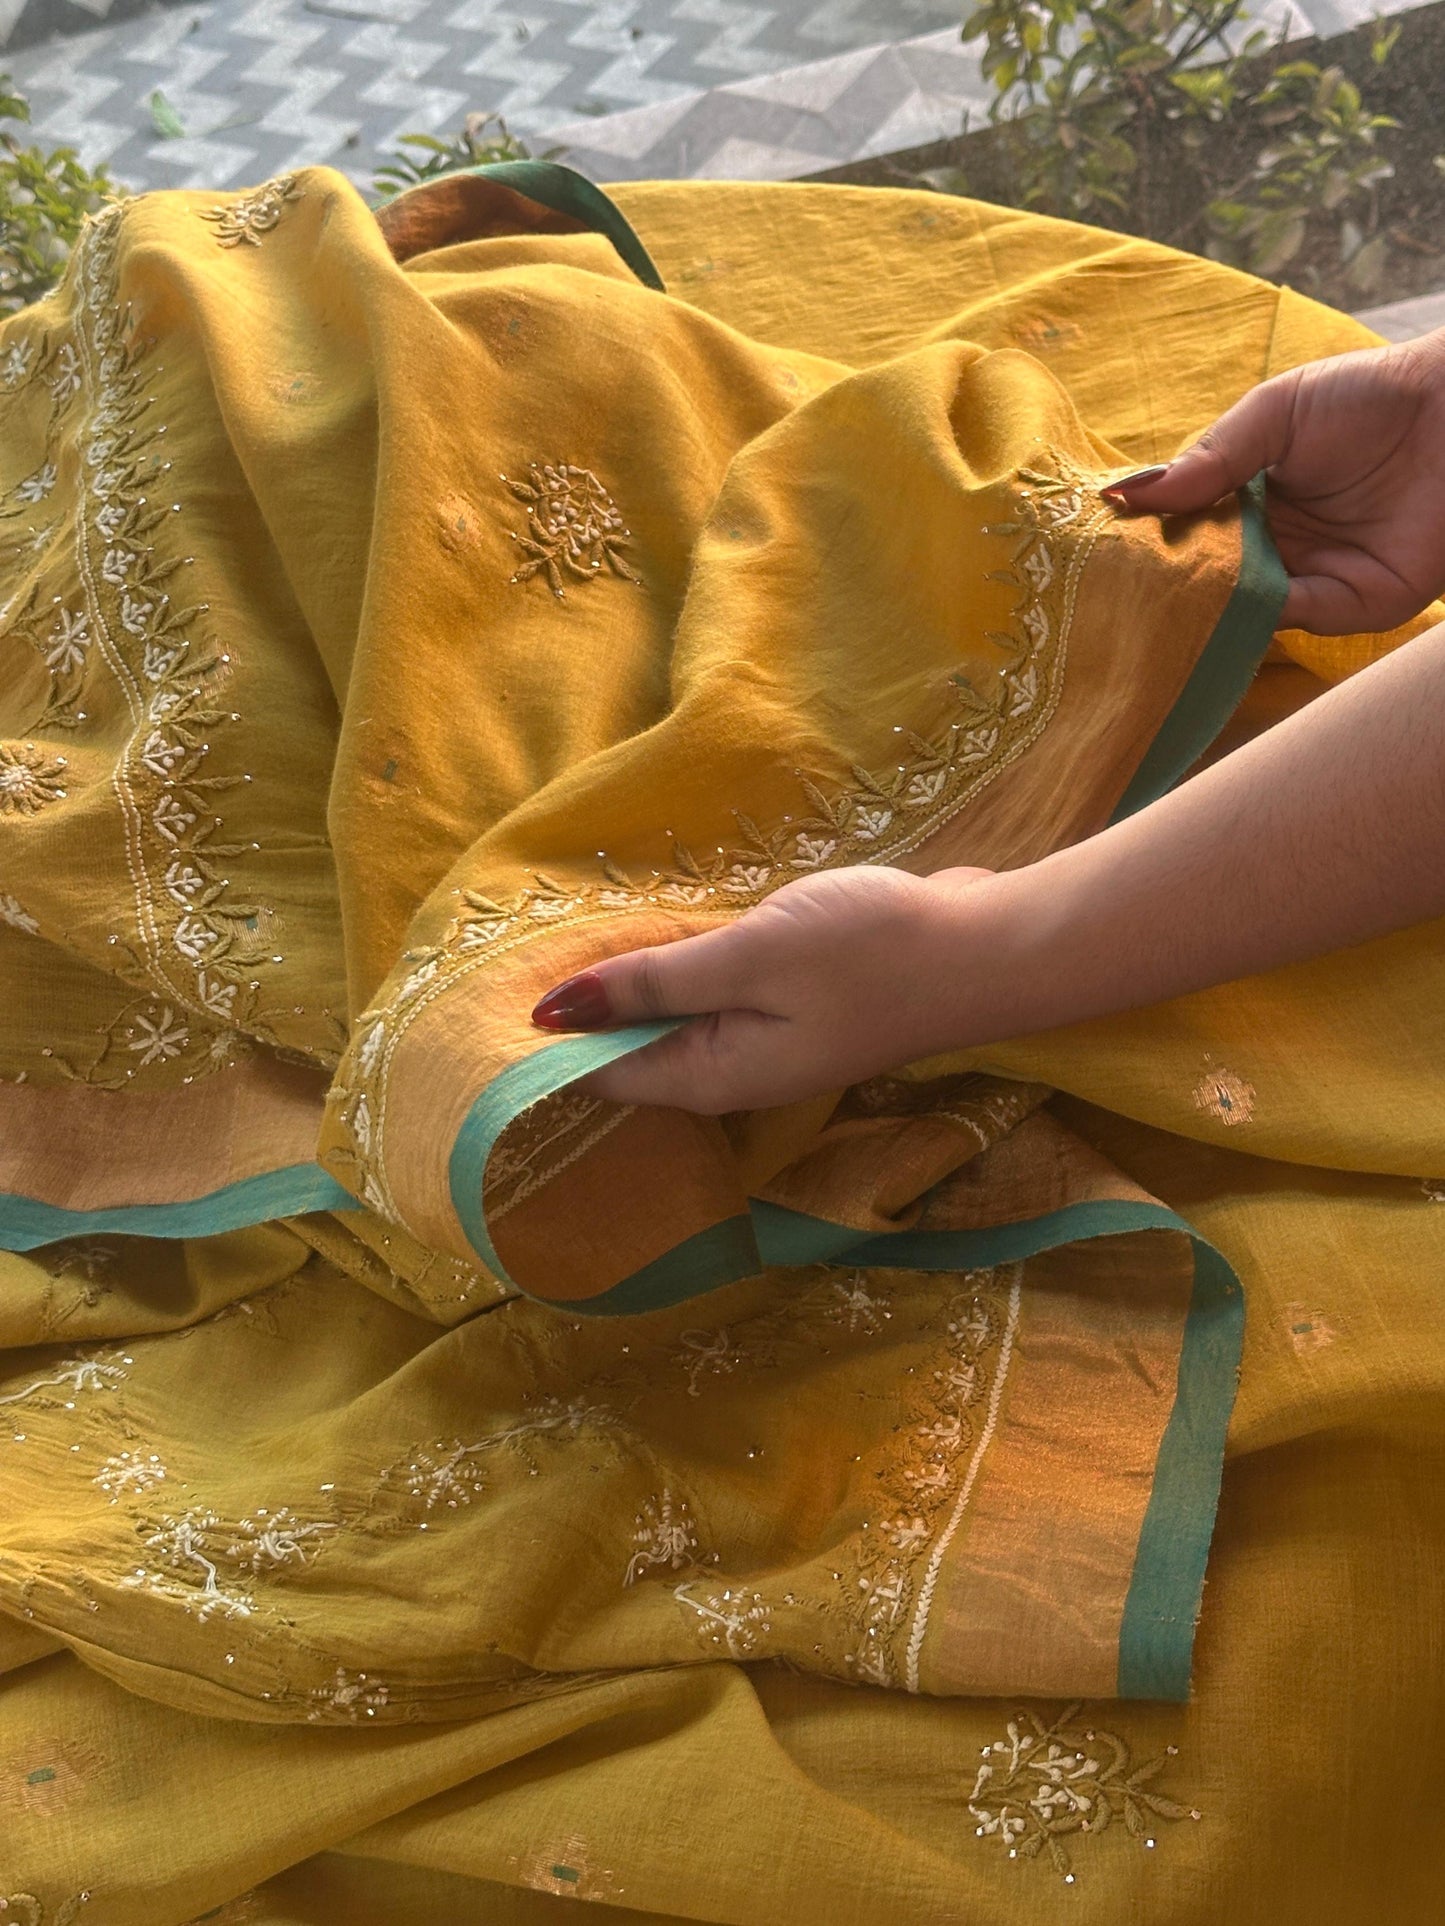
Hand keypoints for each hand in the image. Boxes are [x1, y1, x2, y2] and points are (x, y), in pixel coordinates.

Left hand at [530, 864, 995, 1112]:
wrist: (986, 944)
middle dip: (574, 1011)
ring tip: (552, 937)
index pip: (598, 1072)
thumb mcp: (749, 957)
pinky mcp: (793, 999)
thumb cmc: (870, 952)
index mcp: (713, 1075)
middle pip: (631, 1047)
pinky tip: (654, 925)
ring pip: (672, 1013)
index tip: (475, 1004)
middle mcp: (733, 1069)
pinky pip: (713, 988)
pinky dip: (678, 961)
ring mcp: (766, 1036)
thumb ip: (653, 982)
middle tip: (499, 955)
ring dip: (625, 981)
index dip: (539, 1040)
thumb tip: (552, 1013)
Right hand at [1104, 326, 1444, 635]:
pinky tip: (1215, 602)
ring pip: (1241, 609)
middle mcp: (1277, 549)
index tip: (1101, 549)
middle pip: (1208, 580)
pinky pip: (1292, 619)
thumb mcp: (1272, 414)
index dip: (1148, 542)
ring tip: (1151, 602)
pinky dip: (1253, 616)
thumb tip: (1123, 495)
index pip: (1187, 534)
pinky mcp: (1354, 607)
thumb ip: (1206, 460)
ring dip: (1201, 607)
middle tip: (1111, 589)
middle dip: (1165, 585)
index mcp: (1251, 503)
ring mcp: (1313, 582)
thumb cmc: (1370, 397)